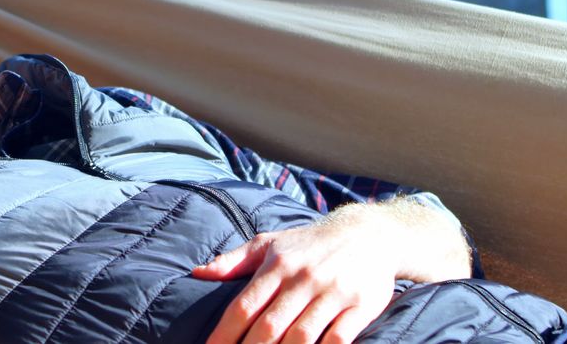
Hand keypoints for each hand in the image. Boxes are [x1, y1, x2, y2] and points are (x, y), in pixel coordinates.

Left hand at [193, 213, 395, 343]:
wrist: (368, 234)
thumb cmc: (309, 244)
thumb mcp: (269, 244)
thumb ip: (233, 260)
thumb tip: (198, 273)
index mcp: (277, 266)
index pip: (243, 307)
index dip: (224, 335)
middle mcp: (303, 279)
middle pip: (269, 326)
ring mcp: (333, 293)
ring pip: (302, 336)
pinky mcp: (361, 305)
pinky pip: (339, 338)